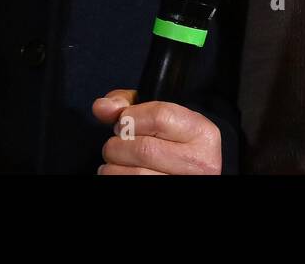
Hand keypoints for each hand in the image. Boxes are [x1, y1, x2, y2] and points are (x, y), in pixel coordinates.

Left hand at [92, 88, 221, 174]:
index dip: (131, 118)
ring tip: (118, 160)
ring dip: (113, 166)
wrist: (188, 172)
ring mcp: (183, 183)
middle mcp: (198, 162)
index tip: (124, 123)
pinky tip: (122, 173)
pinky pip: (127, 186)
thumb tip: (102, 107)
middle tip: (119, 144)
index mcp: (201, 133)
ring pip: (134, 174)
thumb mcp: (160, 116)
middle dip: (117, 144)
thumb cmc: (171, 142)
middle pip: (143, 149)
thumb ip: (128, 105)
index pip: (159, 117)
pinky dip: (115, 178)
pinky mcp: (166, 198)